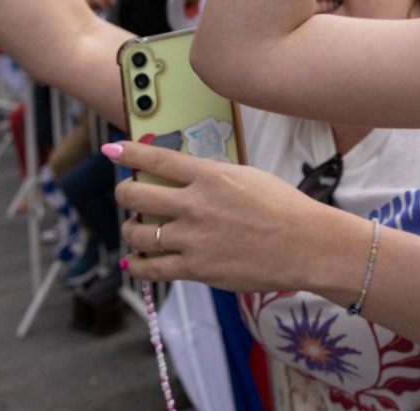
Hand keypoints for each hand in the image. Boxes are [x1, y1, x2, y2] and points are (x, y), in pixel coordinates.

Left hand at [107, 141, 343, 292]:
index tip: (111, 150)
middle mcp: (196, 204)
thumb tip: (185, 177)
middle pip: (136, 195)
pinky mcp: (197, 269)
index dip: (128, 153)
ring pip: (137, 233)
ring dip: (131, 230)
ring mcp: (194, 238)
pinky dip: (136, 265)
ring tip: (136, 229)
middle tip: (127, 194)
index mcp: (210, 175)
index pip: (157, 159)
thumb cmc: (284, 208)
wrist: (307, 244)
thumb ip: (213, 176)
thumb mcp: (248, 177)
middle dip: (123, 193)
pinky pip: (151, 269)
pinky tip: (134, 261)